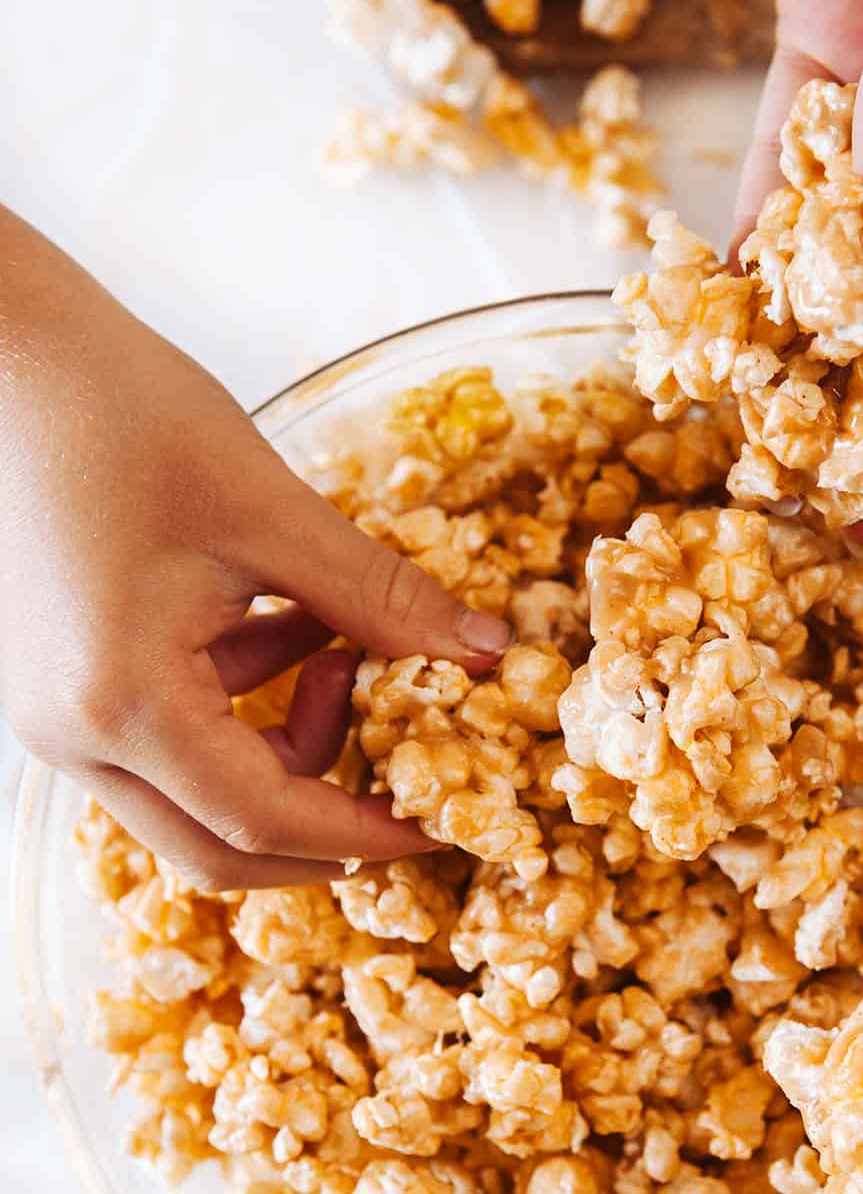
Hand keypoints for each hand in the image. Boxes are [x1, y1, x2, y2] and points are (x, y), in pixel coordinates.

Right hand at [0, 209, 510, 888]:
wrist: (7, 349)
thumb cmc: (120, 414)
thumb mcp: (273, 513)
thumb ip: (382, 601)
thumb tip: (485, 656)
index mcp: (122, 703)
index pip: (260, 821)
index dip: (363, 834)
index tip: (437, 827)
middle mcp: (75, 733)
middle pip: (217, 844)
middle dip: (322, 823)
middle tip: (405, 777)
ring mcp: (60, 713)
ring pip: (195, 794)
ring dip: (288, 746)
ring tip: (343, 646)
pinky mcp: (66, 682)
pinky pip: (169, 735)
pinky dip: (245, 704)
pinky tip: (295, 625)